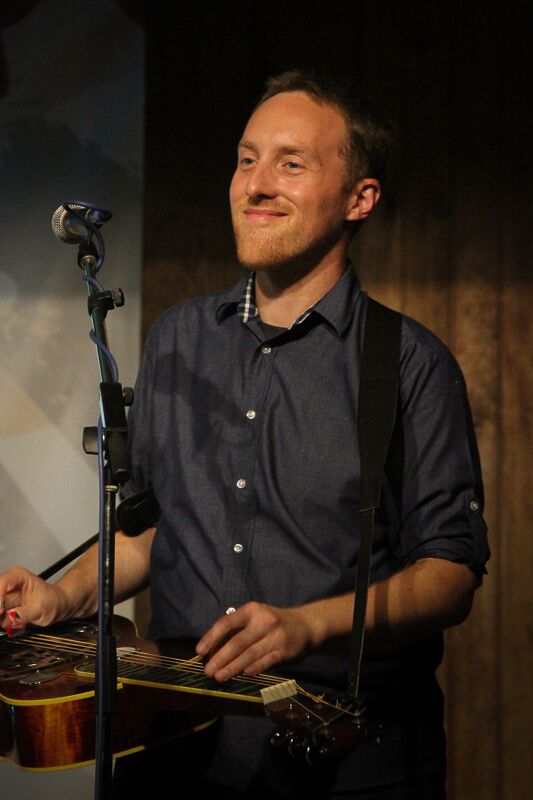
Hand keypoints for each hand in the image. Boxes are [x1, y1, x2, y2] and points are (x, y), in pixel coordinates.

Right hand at [0, 566, 68, 630]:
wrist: (58, 604)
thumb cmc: (53, 601)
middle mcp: (8, 583)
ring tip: (11, 622)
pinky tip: (10, 623)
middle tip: (4, 619)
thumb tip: (9, 618)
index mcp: (18, 576)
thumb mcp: (40, 609)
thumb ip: (22, 615)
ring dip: (1, 616)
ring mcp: (4, 595)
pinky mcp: (4, 606)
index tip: (1, 611)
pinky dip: (2, 619)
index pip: (2, 584)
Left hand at [196, 601, 314, 681]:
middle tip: (207, 671)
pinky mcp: (285, 650)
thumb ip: (237, 631)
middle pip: (237, 642)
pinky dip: (254, 668)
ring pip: (250, 654)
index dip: (212, 637)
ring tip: (219, 677)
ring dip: (233, 667)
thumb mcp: (256, 618)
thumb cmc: (273, 624)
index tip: (200, 651)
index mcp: (251, 610)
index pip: (227, 622)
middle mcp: (263, 621)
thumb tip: (213, 652)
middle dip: (220, 658)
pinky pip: (266, 662)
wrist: (306, 625)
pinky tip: (244, 675)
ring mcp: (275, 636)